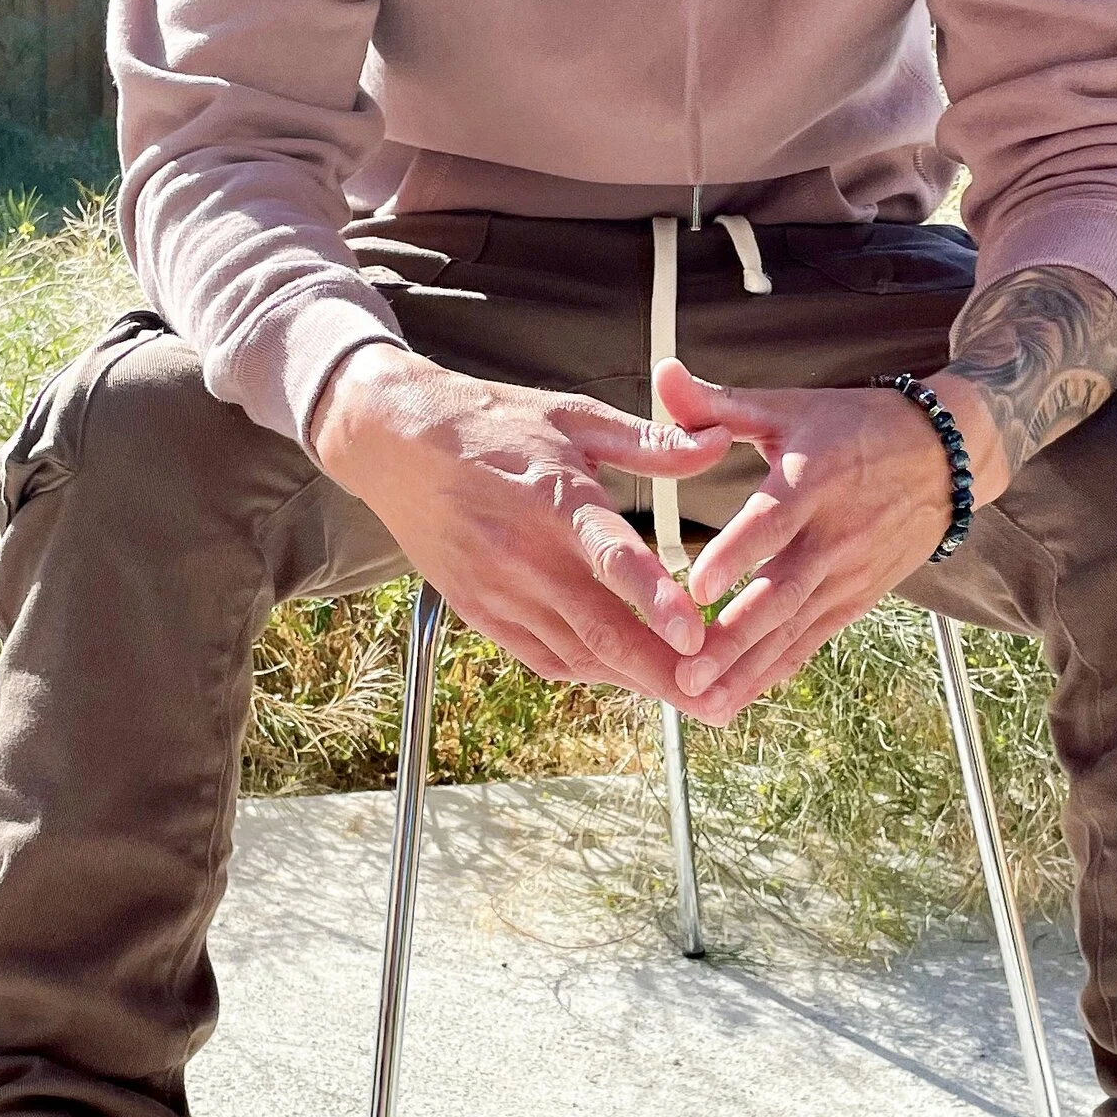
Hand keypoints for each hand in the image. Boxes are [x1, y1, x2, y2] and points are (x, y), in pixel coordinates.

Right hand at [309, 345, 732, 705]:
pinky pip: (544, 659)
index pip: (612, 559)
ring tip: (688, 696)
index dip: (655, 601)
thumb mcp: (574, 417)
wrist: (395, 445)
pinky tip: (626, 674)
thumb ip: (650, 442)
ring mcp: (499, 591)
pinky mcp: (479, 612)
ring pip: (578, 656)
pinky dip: (590, 672)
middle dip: (664, 672)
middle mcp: (526, 556)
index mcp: (556, 501)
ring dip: (634, 680)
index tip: (696, 636)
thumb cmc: (492, 424)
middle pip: (602, 631)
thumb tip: (720, 442)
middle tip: (716, 699)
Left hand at [658, 263, 1116, 721]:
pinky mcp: (859, 597)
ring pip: (795, 629)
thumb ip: (719, 403)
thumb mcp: (790, 407)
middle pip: (781, 593)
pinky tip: (741, 697)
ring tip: (705, 703)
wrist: (946, 457)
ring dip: (749, 669)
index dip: (736, 554)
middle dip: (734, 639)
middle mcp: (835, 533)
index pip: (772, 520)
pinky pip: (814, 639)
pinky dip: (778, 669)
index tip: (695, 587)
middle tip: (687, 674)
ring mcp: (850, 572)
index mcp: (813, 478)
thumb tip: (663, 374)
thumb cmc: (851, 427)